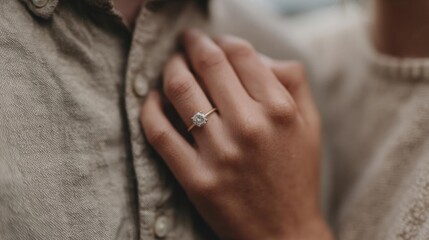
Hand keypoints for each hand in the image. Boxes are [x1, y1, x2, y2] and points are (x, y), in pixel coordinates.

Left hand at [140, 29, 331, 239]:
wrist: (284, 232)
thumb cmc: (297, 176)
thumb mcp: (311, 125)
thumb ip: (293, 82)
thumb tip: (255, 56)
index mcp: (280, 110)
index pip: (241, 54)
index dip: (223, 40)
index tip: (213, 41)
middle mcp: (250, 127)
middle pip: (208, 64)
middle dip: (192, 44)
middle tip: (186, 40)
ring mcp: (220, 154)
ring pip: (180, 91)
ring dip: (170, 68)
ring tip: (171, 64)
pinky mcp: (196, 179)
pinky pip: (160, 133)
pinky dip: (149, 108)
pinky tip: (151, 99)